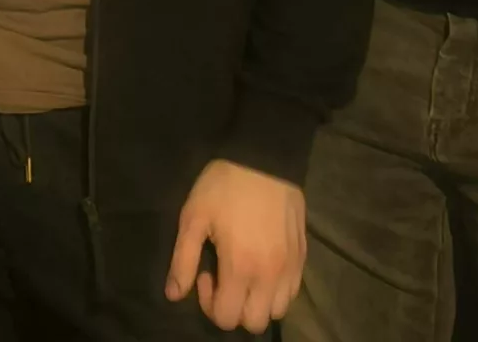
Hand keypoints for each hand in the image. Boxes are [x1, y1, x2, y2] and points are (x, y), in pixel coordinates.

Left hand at [166, 160, 305, 333]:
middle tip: (223, 279)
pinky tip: (262, 266)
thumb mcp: (193, 218)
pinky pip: (293, 292)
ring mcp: (291, 267)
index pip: (227, 317)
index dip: (209, 305)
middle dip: (234, 310)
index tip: (205, 274)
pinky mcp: (303, 256)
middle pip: (254, 322)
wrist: (263, 156)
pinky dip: (276, 291)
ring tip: (244, 275)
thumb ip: (182, 261)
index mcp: (241, 267)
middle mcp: (270, 275)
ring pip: (277, 310)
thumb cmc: (223, 186)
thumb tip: (174, 295)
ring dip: (258, 303)